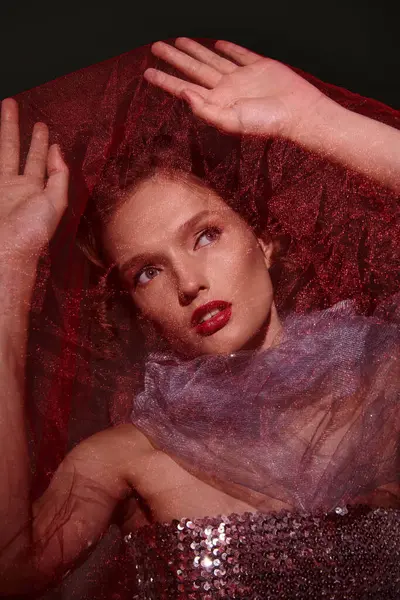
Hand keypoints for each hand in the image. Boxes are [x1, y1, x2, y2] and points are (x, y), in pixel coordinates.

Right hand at [0, 99, 68, 265]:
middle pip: (12, 150)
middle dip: (12, 127)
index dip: (40, 144)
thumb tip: (58, 150)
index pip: (37, 160)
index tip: (43, 127)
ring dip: (1, 132)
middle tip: (10, 104)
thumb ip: (59, 176)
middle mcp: (14, 186)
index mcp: (35, 190)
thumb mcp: (55, 202)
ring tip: (3, 107)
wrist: (5, 249)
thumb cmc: (33, 230)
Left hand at [144, 38, 325, 139]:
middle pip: (192, 69)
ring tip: (178, 41)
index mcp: (216, 103)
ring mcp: (241, 78)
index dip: (165, 80)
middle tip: (156, 46)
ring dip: (194, 50)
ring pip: (210, 59)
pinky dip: (227, 48)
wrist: (298, 112)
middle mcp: (225, 90)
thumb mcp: (232, 121)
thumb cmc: (267, 122)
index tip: (148, 72)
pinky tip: (215, 44)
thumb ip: (205, 110)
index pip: (184, 89)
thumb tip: (183, 94)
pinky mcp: (258, 67)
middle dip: (173, 58)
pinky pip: (238, 54)